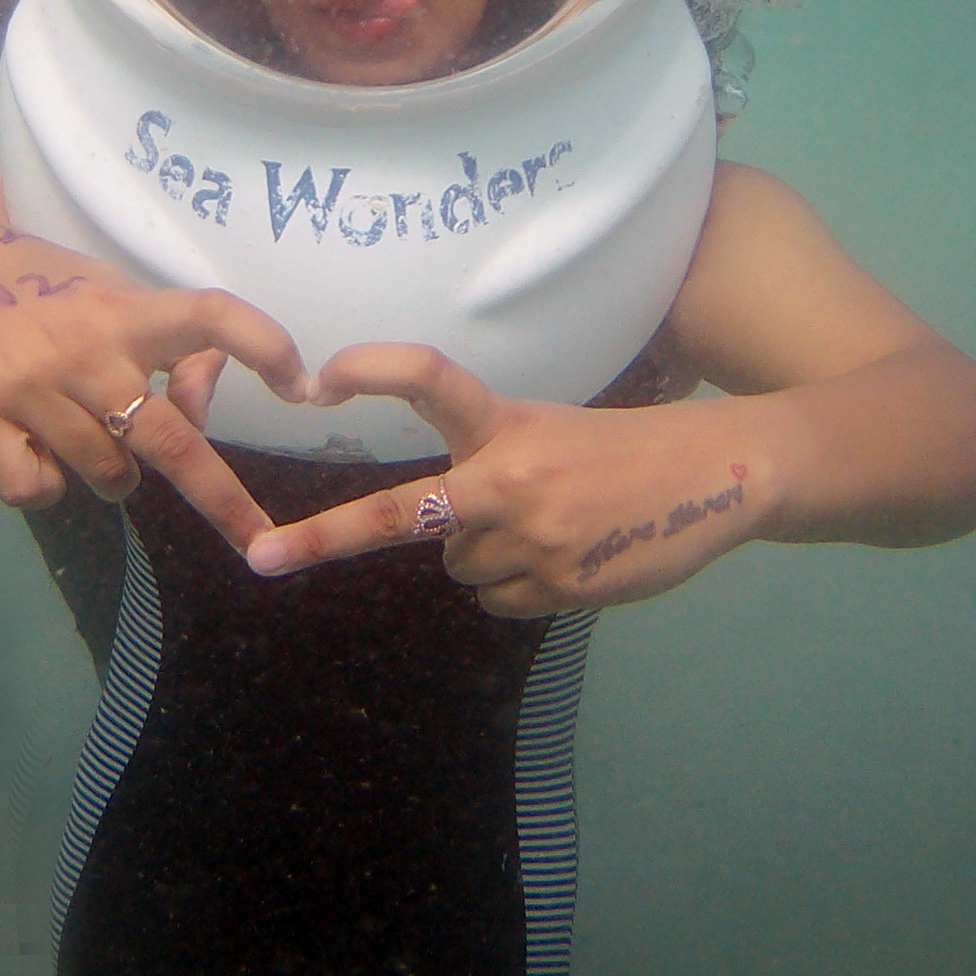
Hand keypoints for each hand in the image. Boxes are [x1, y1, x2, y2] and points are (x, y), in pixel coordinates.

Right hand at [0, 213, 307, 550]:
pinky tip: (33, 449)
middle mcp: (85, 351)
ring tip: (88, 435)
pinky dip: (44, 485)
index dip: (264, 347)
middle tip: (260, 541)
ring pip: (108, 475)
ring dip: (114, 475)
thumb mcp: (109, 294)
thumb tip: (202, 403)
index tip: (304, 385)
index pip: (210, 315)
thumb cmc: (42, 290)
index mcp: (125, 310)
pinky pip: (36, 490)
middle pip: (171, 440)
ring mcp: (31, 388)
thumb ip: (162, 343)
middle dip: (222, 500)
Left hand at [246, 344, 770, 615]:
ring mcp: (532, 539)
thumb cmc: (619, 451)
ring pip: (460, 568)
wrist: (713, 478)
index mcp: (505, 423)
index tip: (318, 379)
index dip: (376, 373)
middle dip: (330, 538)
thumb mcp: (549, 431)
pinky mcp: (560, 588)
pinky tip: (571, 559)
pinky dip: (522, 589)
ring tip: (552, 529)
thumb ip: (490, 472)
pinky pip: (500, 603)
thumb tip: (446, 540)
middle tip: (262, 558)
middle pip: (401, 517)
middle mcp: (508, 478)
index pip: (431, 381)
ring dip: (486, 557)